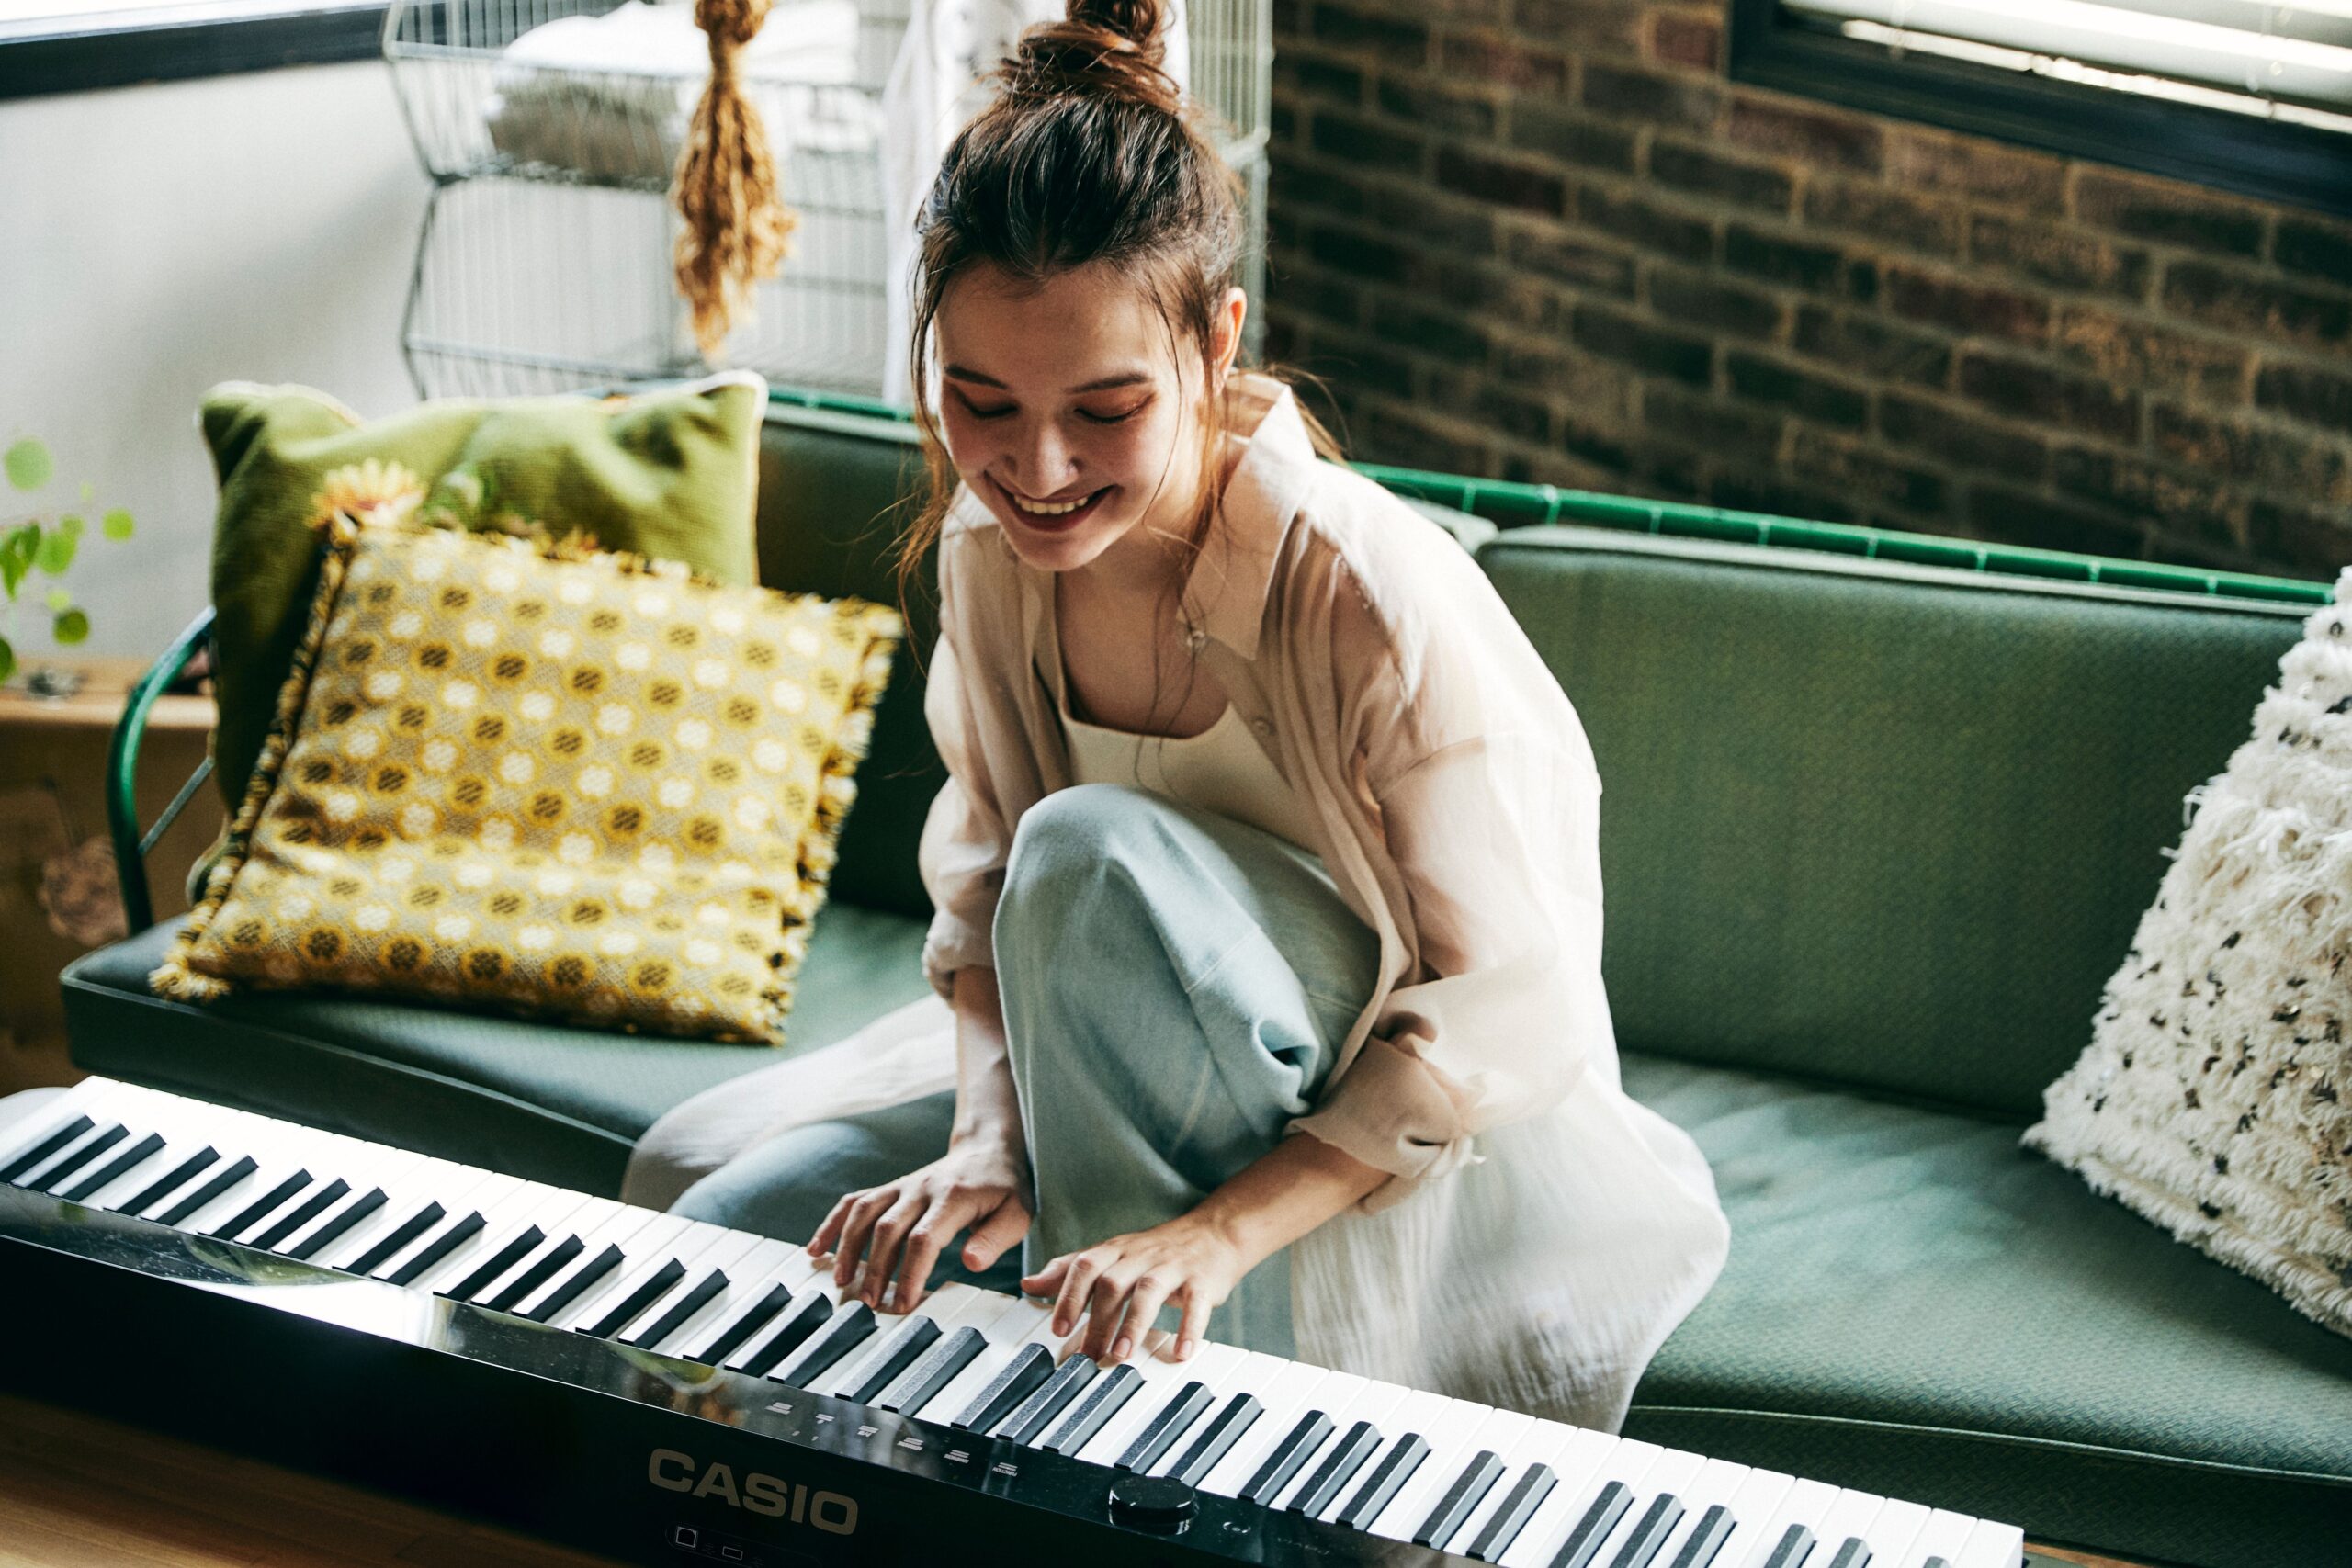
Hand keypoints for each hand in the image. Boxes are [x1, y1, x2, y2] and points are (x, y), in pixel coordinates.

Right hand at [808, 1139, 1030, 1314]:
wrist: (988, 1150)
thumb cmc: (1004, 1189)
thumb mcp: (1017, 1213)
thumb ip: (996, 1239)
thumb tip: (972, 1263)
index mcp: (954, 1197)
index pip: (923, 1238)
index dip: (909, 1273)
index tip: (902, 1304)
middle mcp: (922, 1188)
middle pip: (888, 1228)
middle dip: (875, 1268)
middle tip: (869, 1304)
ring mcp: (903, 1185)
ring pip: (864, 1212)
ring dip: (848, 1247)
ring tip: (841, 1282)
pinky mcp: (891, 1188)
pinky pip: (855, 1201)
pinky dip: (833, 1223)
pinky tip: (816, 1249)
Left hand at [1021, 1213, 1244, 1365]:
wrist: (1213, 1233)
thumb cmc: (1155, 1251)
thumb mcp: (1111, 1255)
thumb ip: (1070, 1270)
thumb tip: (1029, 1283)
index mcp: (1116, 1250)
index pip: (1085, 1266)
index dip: (1069, 1296)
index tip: (1057, 1328)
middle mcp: (1142, 1255)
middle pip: (1113, 1282)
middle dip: (1097, 1320)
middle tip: (1088, 1356)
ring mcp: (1173, 1266)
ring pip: (1149, 1290)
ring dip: (1133, 1323)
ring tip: (1122, 1354)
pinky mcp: (1203, 1280)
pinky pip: (1196, 1302)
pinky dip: (1189, 1328)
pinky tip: (1181, 1352)